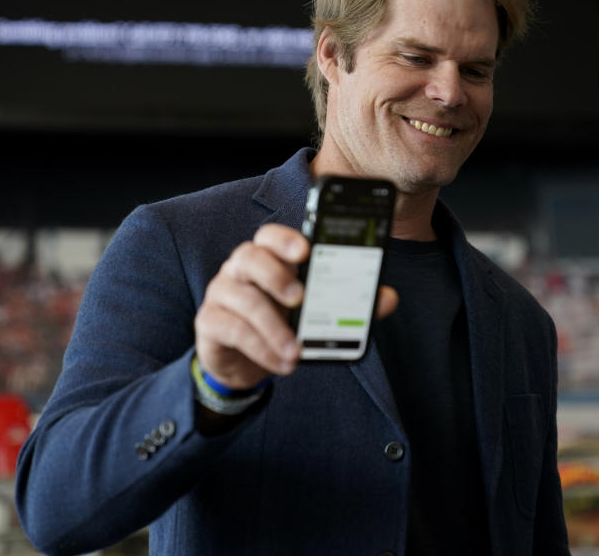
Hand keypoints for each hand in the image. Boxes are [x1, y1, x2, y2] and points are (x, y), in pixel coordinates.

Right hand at [194, 223, 398, 390]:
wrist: (245, 361)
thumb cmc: (283, 322)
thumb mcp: (316, 313)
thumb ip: (350, 303)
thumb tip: (388, 298)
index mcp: (268, 257)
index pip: (270, 236)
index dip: (285, 239)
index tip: (306, 250)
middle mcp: (240, 269)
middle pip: (249, 257)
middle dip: (276, 275)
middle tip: (300, 299)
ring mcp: (221, 293)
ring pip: (242, 299)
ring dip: (273, 328)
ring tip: (296, 352)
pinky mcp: (210, 322)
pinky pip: (232, 330)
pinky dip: (260, 348)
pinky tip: (281, 363)